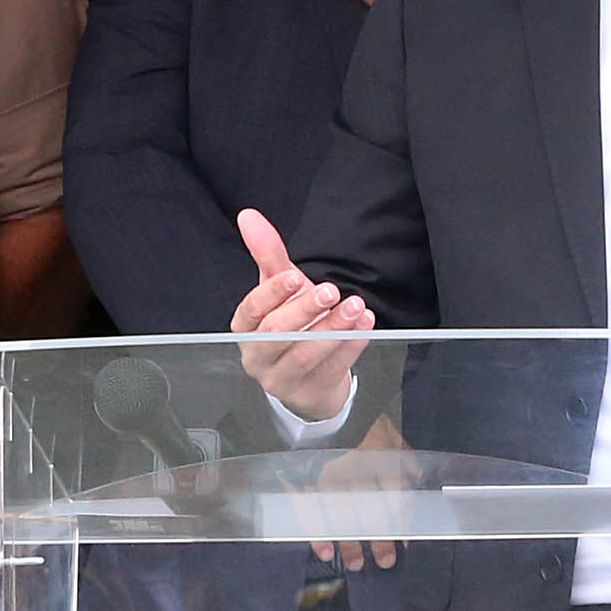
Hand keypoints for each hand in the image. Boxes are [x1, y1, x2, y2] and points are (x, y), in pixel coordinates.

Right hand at [229, 208, 372, 421]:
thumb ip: (267, 254)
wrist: (311, 374)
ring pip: (304, 354)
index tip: (295, 277)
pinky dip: (349, 348)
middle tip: (331, 291)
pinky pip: (330, 370)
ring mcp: (280, 380)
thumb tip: (249, 215)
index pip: (251, 311)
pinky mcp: (308, 394)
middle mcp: (256, 356)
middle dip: (305, 310)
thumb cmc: (292, 324)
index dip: (272, 294)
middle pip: (276, 334)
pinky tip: (365, 327)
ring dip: (332, 329)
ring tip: (356, 307)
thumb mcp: (281, 289)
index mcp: (245, 329)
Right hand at [311, 411, 406, 572]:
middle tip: (384, 563)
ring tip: (355, 564)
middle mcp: (357, 471)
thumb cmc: (355, 413)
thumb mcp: (385, 427)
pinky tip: (325, 551)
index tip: (403, 544)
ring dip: (350, 543)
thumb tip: (419, 475)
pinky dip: (319, 532)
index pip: (395, 497)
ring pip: (342, 516)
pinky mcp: (305, 479)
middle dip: (378, 540)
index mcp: (378, 458)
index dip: (399, 522)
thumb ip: (403, 452)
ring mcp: (329, 477)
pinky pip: (311, 510)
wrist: (316, 399)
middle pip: (370, 513)